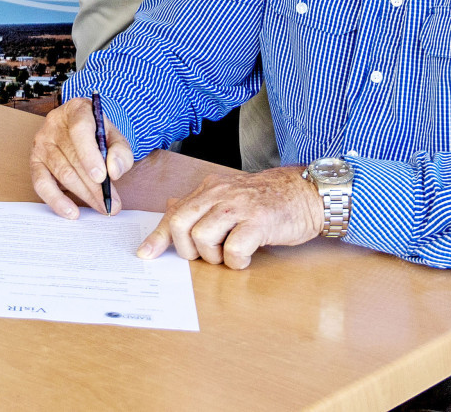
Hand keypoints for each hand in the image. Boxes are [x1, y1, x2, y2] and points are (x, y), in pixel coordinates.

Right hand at [30, 98, 133, 217]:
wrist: (81, 130)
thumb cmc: (99, 135)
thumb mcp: (116, 137)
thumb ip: (121, 152)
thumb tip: (114, 172)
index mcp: (76, 110)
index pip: (79, 130)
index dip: (90, 154)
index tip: (102, 177)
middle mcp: (54, 123)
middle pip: (72, 158)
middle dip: (95, 186)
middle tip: (112, 204)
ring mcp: (41, 142)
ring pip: (62, 173)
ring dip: (83, 194)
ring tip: (101, 207)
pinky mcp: (34, 161)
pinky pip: (41, 183)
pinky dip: (56, 200)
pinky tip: (71, 212)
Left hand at [135, 165, 326, 267]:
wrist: (305, 194)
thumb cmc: (267, 200)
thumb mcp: (229, 195)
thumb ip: (201, 203)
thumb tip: (171, 206)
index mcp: (209, 189)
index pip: (174, 213)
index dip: (157, 237)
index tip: (145, 254)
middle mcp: (219, 194)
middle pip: (180, 225)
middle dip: (188, 249)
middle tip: (207, 255)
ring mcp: (238, 207)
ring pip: (202, 238)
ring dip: (214, 256)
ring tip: (230, 253)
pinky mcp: (258, 222)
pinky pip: (233, 250)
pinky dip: (236, 261)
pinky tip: (247, 256)